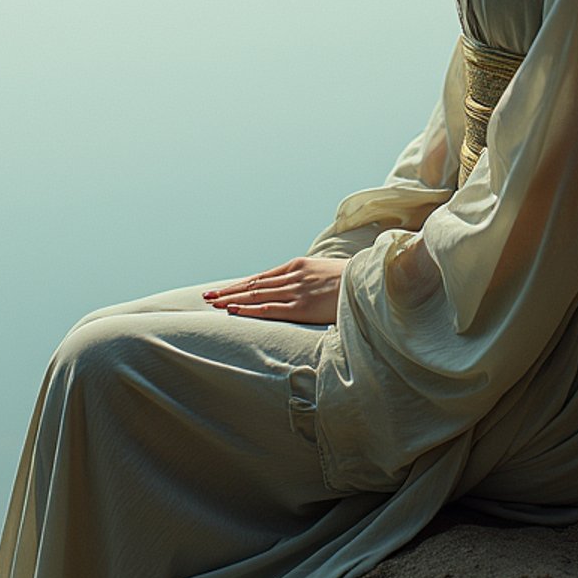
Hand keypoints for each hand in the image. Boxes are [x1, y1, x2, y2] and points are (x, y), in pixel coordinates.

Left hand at [203, 257, 345, 323]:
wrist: (370, 280)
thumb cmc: (352, 279)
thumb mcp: (326, 273)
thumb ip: (310, 279)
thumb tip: (301, 289)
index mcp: (298, 266)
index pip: (262, 277)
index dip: (241, 284)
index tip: (224, 289)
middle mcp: (293, 276)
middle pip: (253, 285)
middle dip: (229, 291)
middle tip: (208, 296)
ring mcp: (296, 291)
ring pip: (256, 295)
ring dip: (232, 300)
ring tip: (214, 304)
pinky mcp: (302, 307)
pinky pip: (270, 309)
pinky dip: (249, 310)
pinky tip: (234, 311)